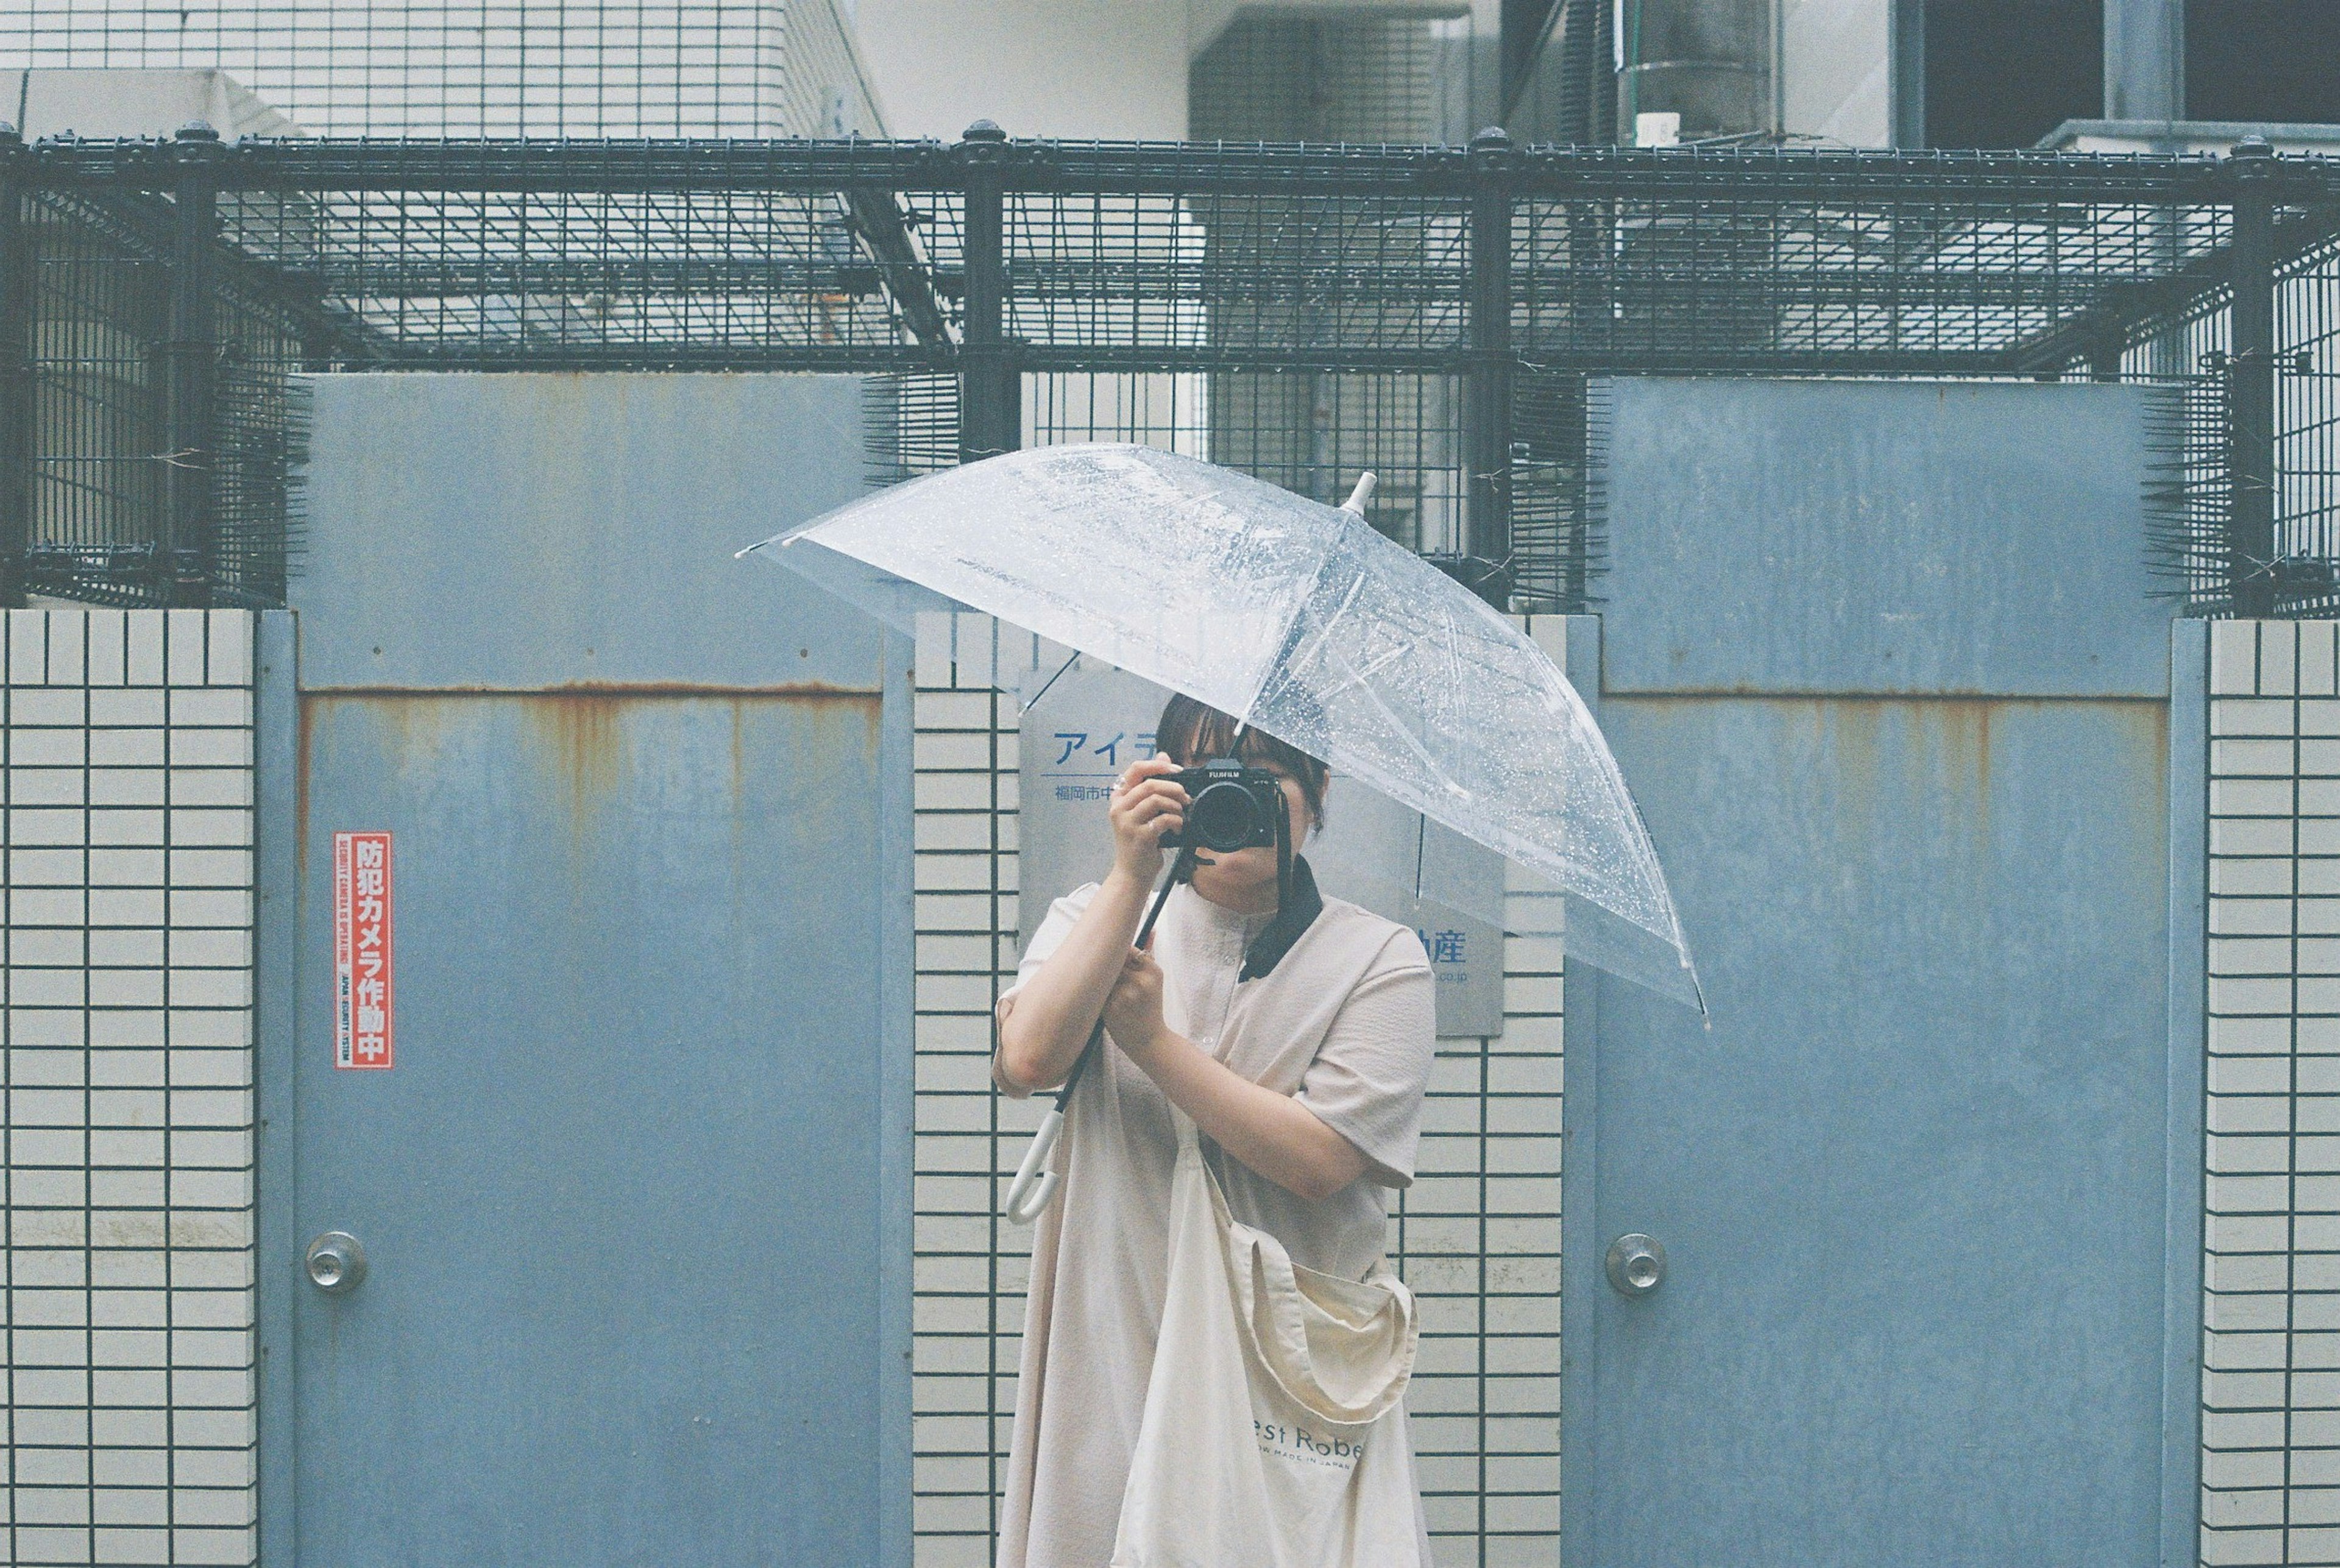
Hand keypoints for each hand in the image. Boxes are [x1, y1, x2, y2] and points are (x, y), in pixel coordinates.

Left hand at [1101, 944, 1168, 1061]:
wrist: (1148, 1039)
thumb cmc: (1150, 1007)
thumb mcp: (1154, 979)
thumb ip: (1148, 955)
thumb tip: (1151, 930)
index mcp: (1153, 971)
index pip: (1129, 949)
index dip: (1118, 953)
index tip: (1115, 959)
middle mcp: (1140, 981)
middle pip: (1114, 959)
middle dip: (1108, 964)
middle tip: (1107, 972)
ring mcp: (1125, 994)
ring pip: (1104, 974)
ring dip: (1102, 978)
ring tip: (1106, 987)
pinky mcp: (1111, 1006)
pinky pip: (1098, 990)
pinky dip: (1097, 992)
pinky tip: (1103, 1000)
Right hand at [1106, 756, 1186, 881]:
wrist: (1132, 872)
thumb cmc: (1139, 841)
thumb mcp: (1142, 811)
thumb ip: (1150, 785)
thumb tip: (1163, 755)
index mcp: (1119, 798)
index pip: (1135, 769)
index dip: (1159, 765)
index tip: (1177, 770)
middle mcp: (1119, 808)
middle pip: (1150, 784)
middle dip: (1174, 787)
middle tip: (1186, 797)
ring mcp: (1128, 822)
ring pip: (1157, 799)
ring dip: (1176, 805)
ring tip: (1181, 813)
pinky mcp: (1139, 836)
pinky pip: (1164, 819)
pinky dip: (1176, 821)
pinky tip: (1178, 828)